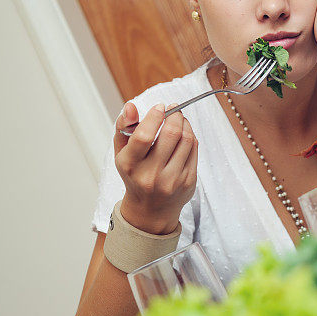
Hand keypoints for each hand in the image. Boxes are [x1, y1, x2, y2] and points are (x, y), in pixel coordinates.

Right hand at [114, 101, 197, 234]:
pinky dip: (191, 136)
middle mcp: (151, 175)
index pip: (144, 136)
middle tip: (173, 109)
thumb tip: (131, 106)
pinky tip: (184, 134)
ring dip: (185, 124)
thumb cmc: (135, 175)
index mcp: (130, 165)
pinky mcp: (188, 182)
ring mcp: (172, 180)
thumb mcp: (122, 153)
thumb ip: (124, 127)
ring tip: (179, 120)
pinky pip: (194, 150)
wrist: (150, 209)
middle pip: (171, 134)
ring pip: (186, 140)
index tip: (160, 107)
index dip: (155, 117)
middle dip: (174, 116)